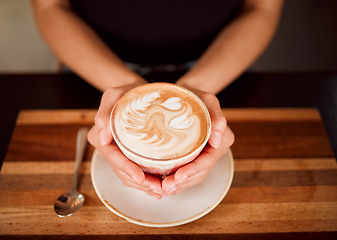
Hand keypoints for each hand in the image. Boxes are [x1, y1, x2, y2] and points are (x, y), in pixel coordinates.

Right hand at [87, 81, 163, 198]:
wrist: (136, 92)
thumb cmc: (126, 91)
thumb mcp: (115, 94)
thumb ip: (105, 110)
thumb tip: (102, 133)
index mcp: (99, 135)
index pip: (112, 157)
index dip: (126, 169)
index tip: (141, 176)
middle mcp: (106, 147)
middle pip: (121, 170)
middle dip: (139, 183)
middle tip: (158, 189)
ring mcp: (116, 152)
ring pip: (127, 175)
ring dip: (143, 186)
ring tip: (160, 191)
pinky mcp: (126, 154)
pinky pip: (132, 171)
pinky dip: (144, 181)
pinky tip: (156, 186)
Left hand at [162, 87, 234, 195]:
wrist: (189, 94)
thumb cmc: (196, 95)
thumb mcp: (208, 100)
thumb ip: (217, 117)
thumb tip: (217, 140)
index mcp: (223, 138)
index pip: (208, 160)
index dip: (193, 170)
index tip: (178, 177)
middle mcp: (217, 149)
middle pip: (202, 172)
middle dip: (184, 182)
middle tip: (166, 188)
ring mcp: (207, 154)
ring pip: (196, 175)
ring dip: (181, 185)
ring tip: (165, 190)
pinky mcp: (197, 155)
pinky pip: (191, 172)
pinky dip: (180, 180)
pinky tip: (168, 184)